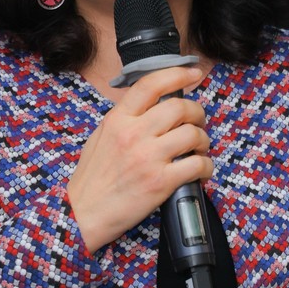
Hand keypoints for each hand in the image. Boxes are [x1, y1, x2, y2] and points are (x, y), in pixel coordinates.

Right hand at [68, 66, 212, 251]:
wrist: (82, 214)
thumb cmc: (91, 179)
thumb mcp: (101, 137)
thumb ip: (125, 119)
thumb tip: (151, 106)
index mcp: (118, 119)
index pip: (151, 84)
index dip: (177, 73)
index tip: (192, 73)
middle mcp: (134, 134)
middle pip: (180, 107)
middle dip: (197, 112)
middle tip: (198, 122)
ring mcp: (148, 158)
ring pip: (193, 134)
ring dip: (204, 140)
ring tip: (199, 148)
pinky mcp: (161, 182)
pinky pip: (197, 165)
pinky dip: (206, 166)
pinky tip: (201, 170)